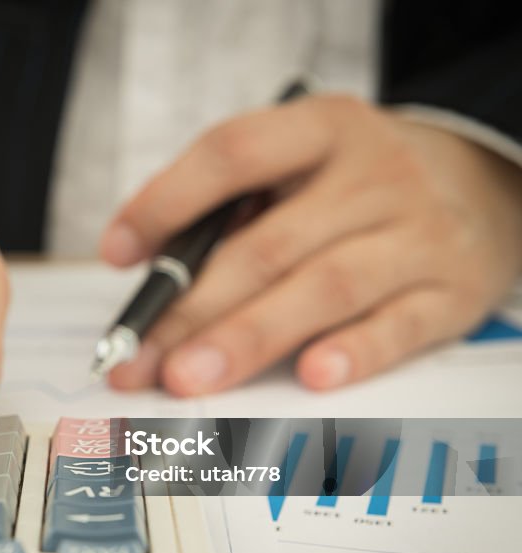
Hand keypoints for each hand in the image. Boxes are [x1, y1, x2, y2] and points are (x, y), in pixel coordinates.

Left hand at [100, 95, 521, 394]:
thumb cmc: (356, 186)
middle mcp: (375, 175)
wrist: (483, 186)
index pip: (234, 153)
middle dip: (191, 308)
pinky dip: (353, 352)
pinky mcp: (452, 292)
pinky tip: (310, 376)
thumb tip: (152, 279)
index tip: (116, 252)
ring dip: (248, 337)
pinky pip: (400, 326)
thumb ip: (238, 209)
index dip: (167, 201)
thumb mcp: (304, 166)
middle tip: (138, 358)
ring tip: (187, 377)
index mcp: (324, 129)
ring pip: (324, 287)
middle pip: (268, 244)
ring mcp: (419, 234)